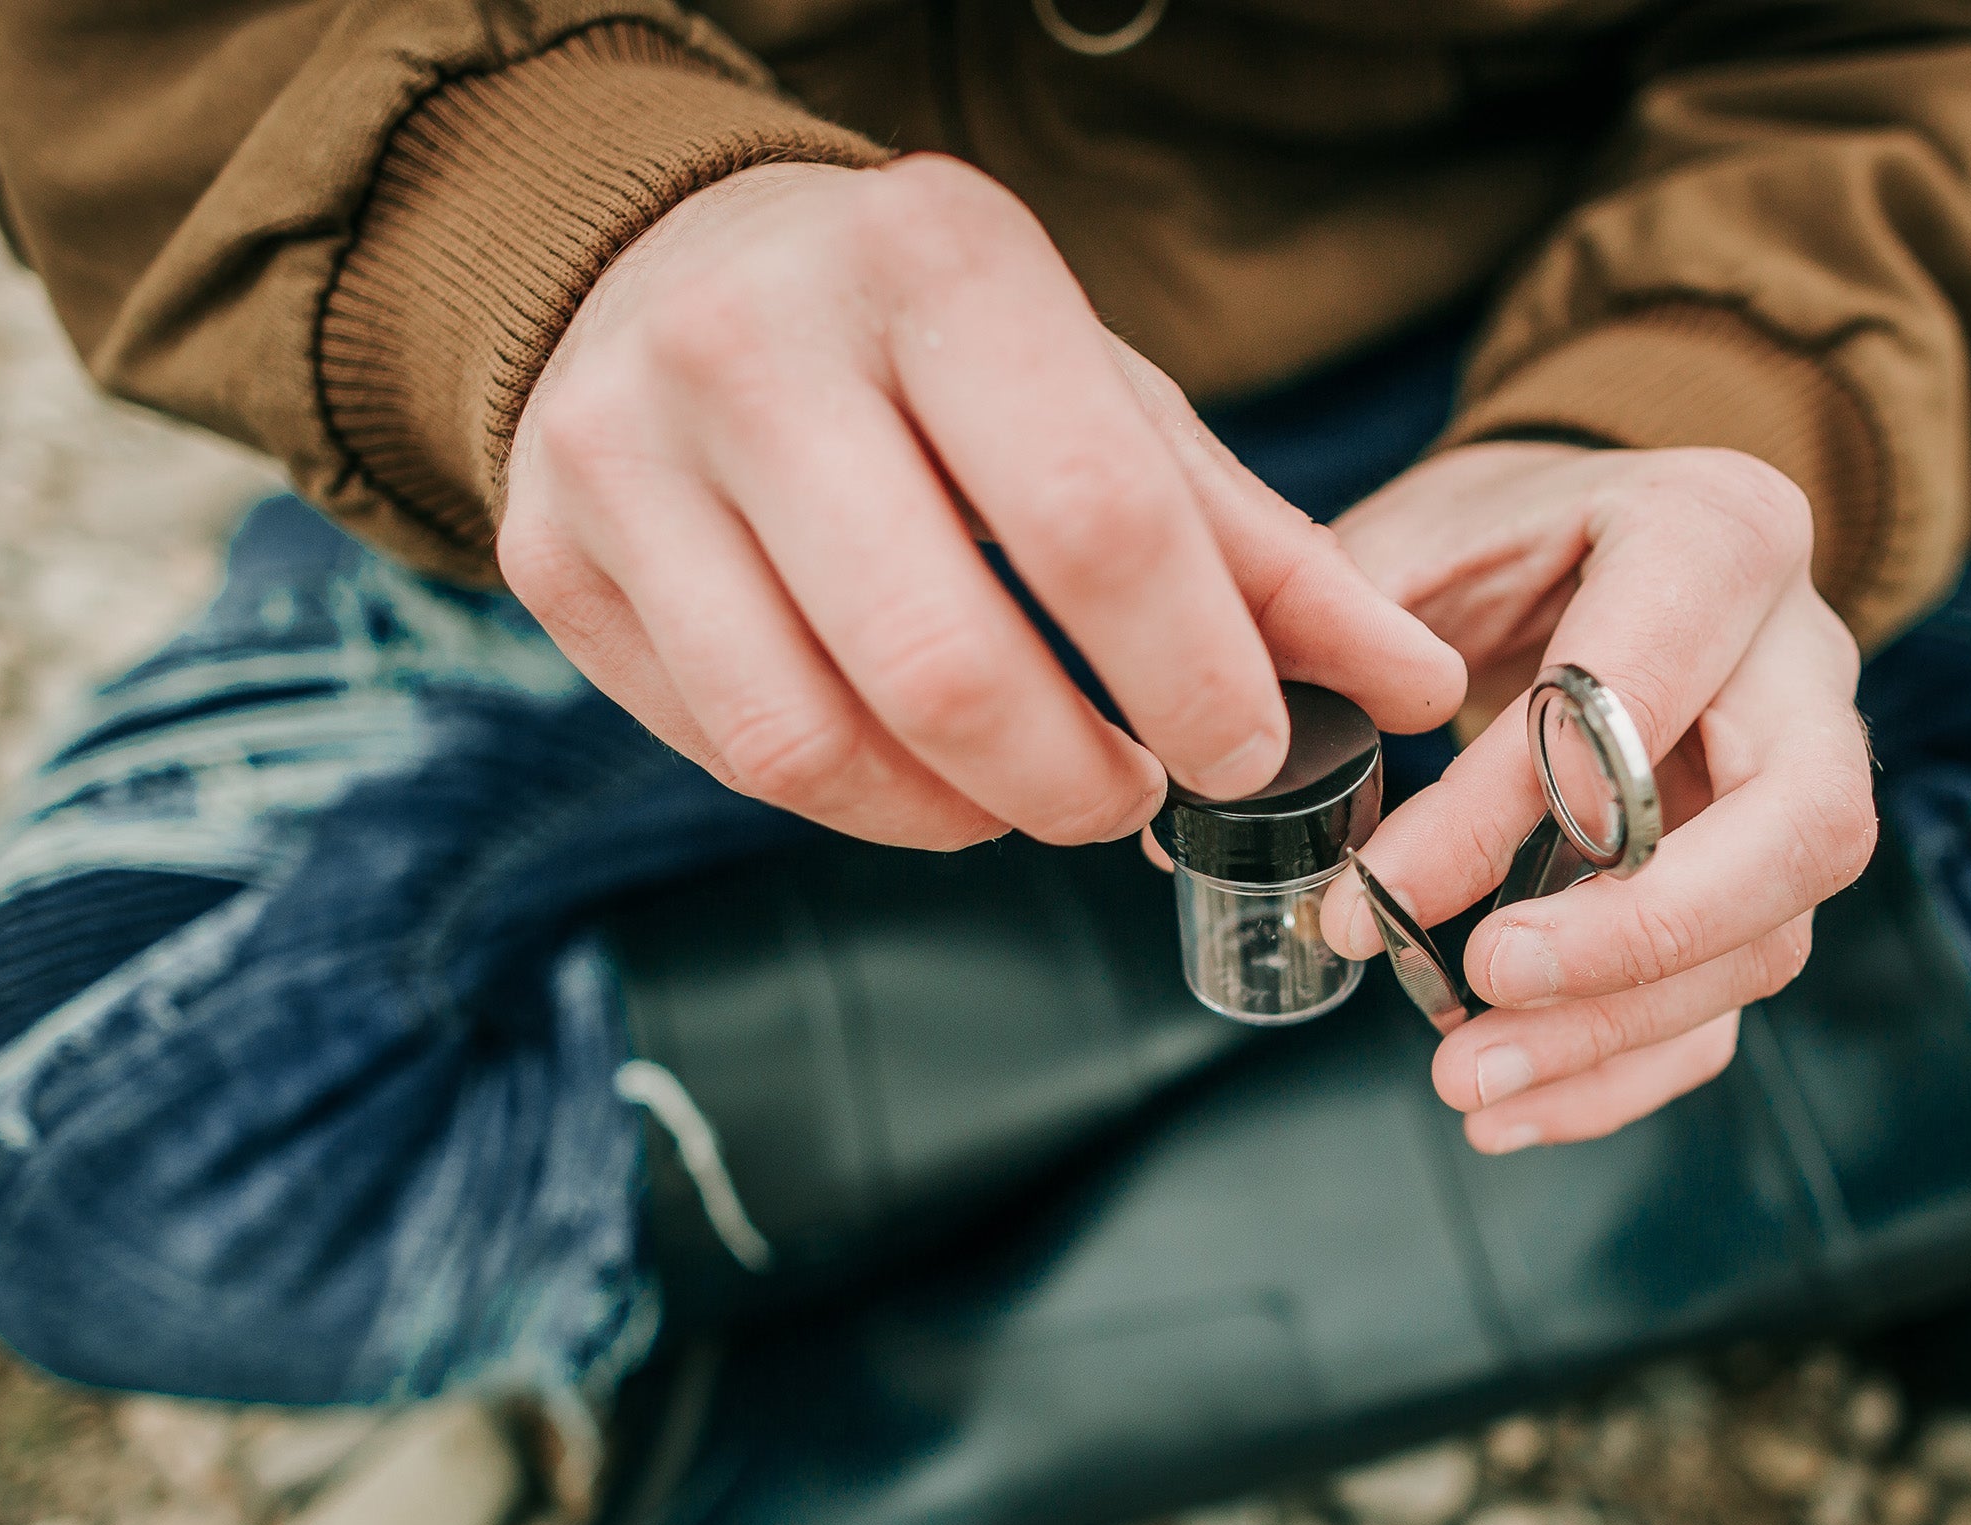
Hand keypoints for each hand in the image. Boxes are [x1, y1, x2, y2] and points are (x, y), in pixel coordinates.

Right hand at [499, 156, 1462, 848]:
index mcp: (932, 262)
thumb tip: (1418, 688)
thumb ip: (1261, 551)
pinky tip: (910, 764)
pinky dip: (853, 801)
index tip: (1244, 752)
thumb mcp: (1107, 401)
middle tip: (1127, 794)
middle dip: (1075, 781)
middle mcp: (753, 342)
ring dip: (959, 816)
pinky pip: (727, 755)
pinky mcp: (553, 555)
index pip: (1095, 521)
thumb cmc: (935, 347)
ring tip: (1024, 791)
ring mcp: (623, 450)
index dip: (1193, 679)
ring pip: (811, 741)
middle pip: (944, 662)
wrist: (678, 269)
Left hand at [1319, 442, 1875, 1152]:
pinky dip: (1625, 1069)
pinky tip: (1514, 1106)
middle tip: (1487, 988)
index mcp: (1718, 534)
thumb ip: (1344, 645)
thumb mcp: (1415, 535)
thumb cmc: (1505, 535)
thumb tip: (1231, 811)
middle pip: (1800, 829)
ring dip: (1616, 1032)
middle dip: (1639, 937)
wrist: (1593, 538)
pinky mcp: (1774, 875)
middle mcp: (1801, 660)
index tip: (1371, 902)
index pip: (1630, 696)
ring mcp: (1809, 777)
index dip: (1500, 815)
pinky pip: (1733, 998)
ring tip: (1465, 1079)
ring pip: (1772, 937)